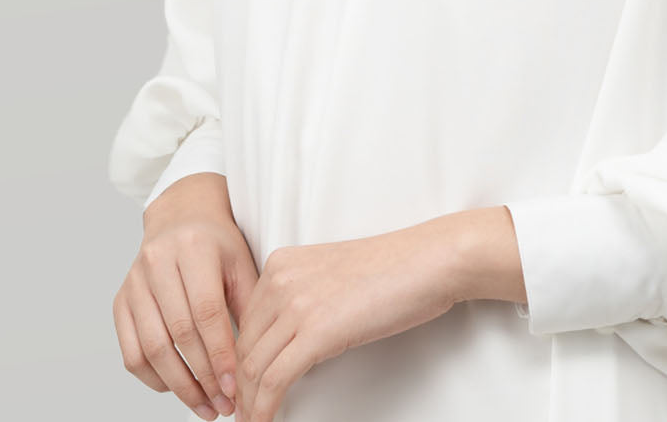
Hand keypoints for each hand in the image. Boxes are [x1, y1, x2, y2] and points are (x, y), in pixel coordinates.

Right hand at [112, 173, 259, 419]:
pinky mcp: (120, 301)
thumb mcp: (241, 263)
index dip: (220, 354)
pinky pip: (131, 352)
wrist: (181, 217)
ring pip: (152, 348)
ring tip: (204, 406)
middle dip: (203, 377)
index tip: (235, 386)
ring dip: (179, 386)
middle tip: (223, 405)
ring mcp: (134, 283)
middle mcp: (158, 262)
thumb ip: (249, 306)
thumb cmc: (217, 244)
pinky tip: (177, 387)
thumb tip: (253, 362)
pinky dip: (153, 378)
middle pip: (179, 333)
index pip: (206, 312)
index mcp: (194, 247)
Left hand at [233, 218, 458, 421]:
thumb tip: (288, 339)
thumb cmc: (393, 269)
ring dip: (249, 403)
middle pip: (244, 347)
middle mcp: (282, 280)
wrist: (427, 261)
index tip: (242, 385)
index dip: (239, 361)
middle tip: (244, 411)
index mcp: (283, 264)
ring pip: (253, 368)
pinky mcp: (317, 332)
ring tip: (253, 421)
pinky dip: (265, 409)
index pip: (245, 323)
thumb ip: (301, 297)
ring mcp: (297, 304)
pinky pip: (275, 381)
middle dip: (240, 387)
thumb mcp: (330, 275)